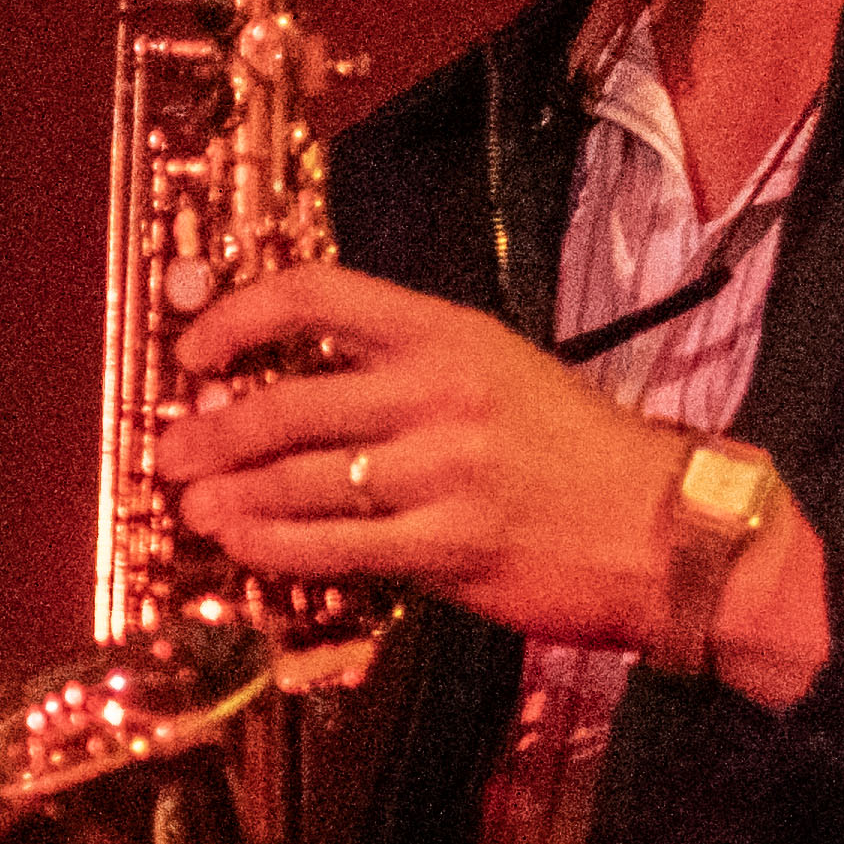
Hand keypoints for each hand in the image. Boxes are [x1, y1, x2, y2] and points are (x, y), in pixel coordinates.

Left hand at [159, 263, 710, 655]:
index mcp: (450, 334)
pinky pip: (337, 548)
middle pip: (288, 400)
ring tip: (194, 505)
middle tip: (173, 447)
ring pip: (301, 479)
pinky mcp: (450, 547)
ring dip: (232, 495)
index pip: (316, 295)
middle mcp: (441, 392)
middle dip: (213, 429)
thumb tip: (301, 394)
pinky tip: (243, 547)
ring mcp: (444, 472)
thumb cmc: (584, 455)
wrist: (670, 530)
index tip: (196, 348)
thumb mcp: (503, 374)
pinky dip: (275, 548)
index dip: (238, 316)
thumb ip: (410, 375)